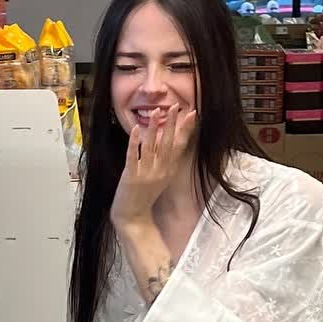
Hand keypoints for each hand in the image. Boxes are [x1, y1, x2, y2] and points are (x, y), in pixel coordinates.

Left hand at [111, 108, 197, 229]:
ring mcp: (146, 173)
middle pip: (168, 143)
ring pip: (152, 146)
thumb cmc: (145, 195)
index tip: (191, 114)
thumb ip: (164, 160)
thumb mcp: (160, 177)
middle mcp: (160, 170)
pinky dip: (135, 142)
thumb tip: (165, 139)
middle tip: (177, 106)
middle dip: (172, 123)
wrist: (133, 216)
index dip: (185, 129)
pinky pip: (133, 156)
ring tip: (158, 111)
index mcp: (169, 170)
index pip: (180, 146)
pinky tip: (137, 128)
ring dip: (155, 127)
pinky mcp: (131, 176)